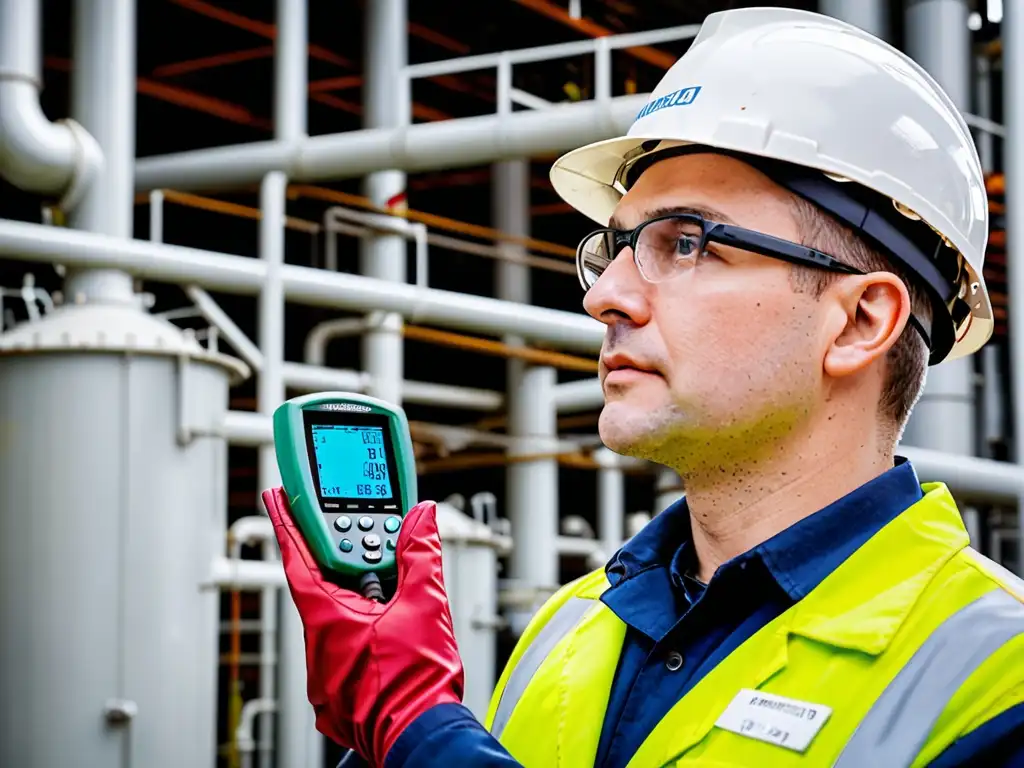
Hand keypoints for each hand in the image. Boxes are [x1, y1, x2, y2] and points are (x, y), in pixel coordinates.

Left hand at [263, 489, 464, 765]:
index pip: (299, 558)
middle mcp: (318, 647)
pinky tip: (390, 638)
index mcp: (328, 618)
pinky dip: (363, 638)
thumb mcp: (426, 605)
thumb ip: (421, 554)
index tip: (277, 499)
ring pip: (336, 624)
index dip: (289, 523)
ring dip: (359, 606)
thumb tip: (421, 520)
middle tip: (365, 546)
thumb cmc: (417, 685)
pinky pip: (343, 655)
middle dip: (345, 567)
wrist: (423, 738)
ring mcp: (325, 676)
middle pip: (323, 589)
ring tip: (393, 600)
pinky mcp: (338, 698)